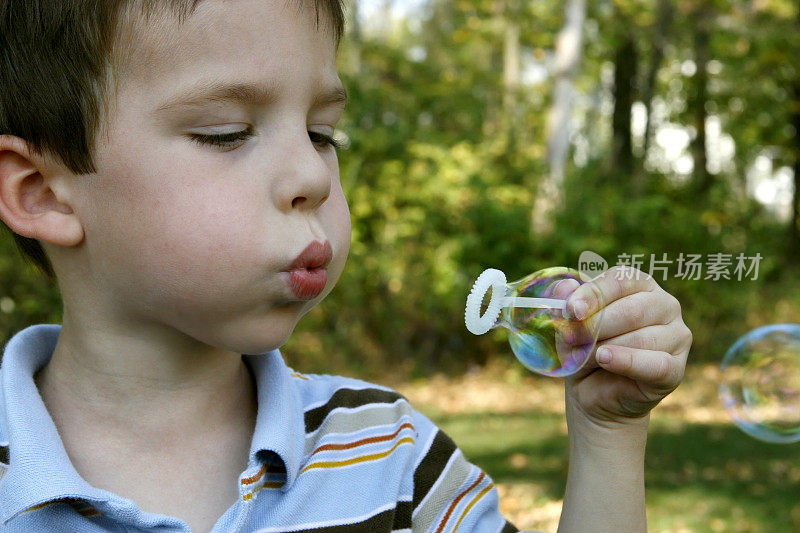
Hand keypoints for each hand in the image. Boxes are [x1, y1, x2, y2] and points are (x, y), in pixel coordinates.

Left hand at [560, 266, 691, 427]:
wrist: (591, 392)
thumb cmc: (583, 347)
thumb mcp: (569, 324)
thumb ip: (565, 302)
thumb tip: (564, 287)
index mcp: (640, 284)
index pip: (620, 280)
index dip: (594, 294)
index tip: (571, 309)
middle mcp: (665, 304)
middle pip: (632, 310)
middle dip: (595, 326)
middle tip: (570, 338)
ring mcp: (677, 336)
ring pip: (641, 338)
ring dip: (604, 349)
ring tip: (583, 357)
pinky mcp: (676, 368)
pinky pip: (655, 364)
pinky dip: (627, 362)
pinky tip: (605, 359)